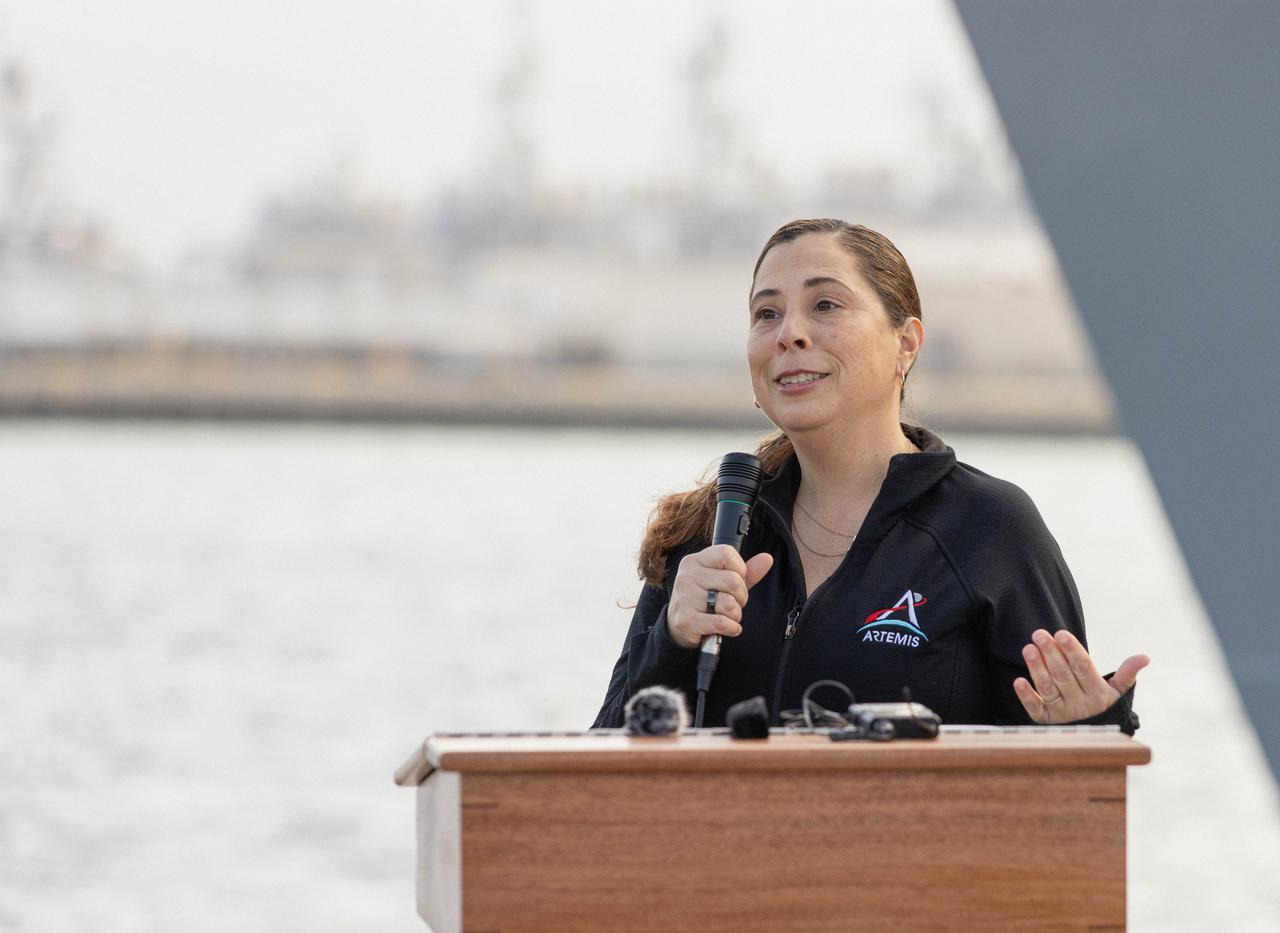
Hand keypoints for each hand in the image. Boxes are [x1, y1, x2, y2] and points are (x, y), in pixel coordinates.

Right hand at [667, 545, 773, 648]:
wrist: (678, 628)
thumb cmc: (704, 601)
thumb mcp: (723, 582)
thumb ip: (746, 572)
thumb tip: (767, 559)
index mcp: (695, 561)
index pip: (726, 553)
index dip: (740, 569)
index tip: (737, 580)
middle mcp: (687, 576)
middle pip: (732, 581)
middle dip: (741, 596)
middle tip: (734, 603)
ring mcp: (685, 598)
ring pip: (728, 604)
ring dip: (736, 615)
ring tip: (728, 616)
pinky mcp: (686, 620)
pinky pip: (721, 623)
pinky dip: (731, 628)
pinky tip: (727, 627)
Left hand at [1013, 629, 1149, 723]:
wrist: (1094, 739)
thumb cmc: (1103, 706)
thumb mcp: (1118, 692)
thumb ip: (1127, 674)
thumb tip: (1144, 657)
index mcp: (1097, 693)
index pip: (1084, 668)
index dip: (1072, 651)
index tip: (1060, 634)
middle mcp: (1079, 704)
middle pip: (1063, 675)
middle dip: (1051, 653)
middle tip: (1039, 634)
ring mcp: (1062, 713)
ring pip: (1048, 688)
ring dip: (1037, 669)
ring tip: (1028, 649)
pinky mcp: (1046, 721)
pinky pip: (1035, 708)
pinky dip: (1027, 696)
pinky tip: (1018, 681)